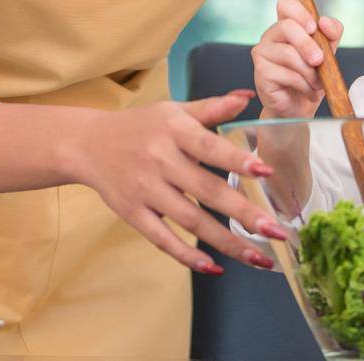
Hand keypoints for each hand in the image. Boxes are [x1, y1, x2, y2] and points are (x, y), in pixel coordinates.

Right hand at [69, 92, 287, 272]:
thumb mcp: (174, 110)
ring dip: (227, 242)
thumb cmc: (141, 126)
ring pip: (191, 221)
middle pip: (207, 191)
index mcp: (173, 131)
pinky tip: (215, 267)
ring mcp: (145, 190)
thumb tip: (247, 97)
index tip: (266, 172)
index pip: (209, 146)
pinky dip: (188, 256)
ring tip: (259, 257)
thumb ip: (211, 108)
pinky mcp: (133, 214)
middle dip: (243, 213)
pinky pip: (163, 239)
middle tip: (276, 231)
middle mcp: (160, 160)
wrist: (87, 144)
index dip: (237, 159)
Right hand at [251, 0, 343, 119]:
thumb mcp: (327, 53)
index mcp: (286, 26)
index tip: (314, 28)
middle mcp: (270, 36)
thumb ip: (331, 34)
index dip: (300, 12)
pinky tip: (308, 91)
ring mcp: (262, 53)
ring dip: (310, 71)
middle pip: (287, 27)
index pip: (285, 4)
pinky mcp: (260, 72)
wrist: (300, 107)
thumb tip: (325, 22)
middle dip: (308, 45)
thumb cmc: (311, 78)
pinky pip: (286, 74)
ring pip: (289, 53)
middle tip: (320, 60)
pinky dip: (304, 84)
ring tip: (317, 84)